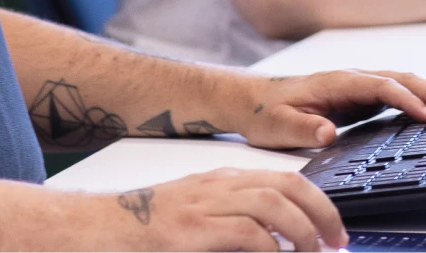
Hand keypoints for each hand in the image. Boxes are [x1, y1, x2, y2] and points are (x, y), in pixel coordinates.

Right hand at [101, 168, 345, 252]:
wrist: (88, 229)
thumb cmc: (137, 231)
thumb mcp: (192, 220)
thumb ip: (230, 226)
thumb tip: (272, 247)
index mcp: (220, 182)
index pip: (284, 178)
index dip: (318, 203)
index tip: (333, 230)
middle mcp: (216, 187)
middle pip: (288, 185)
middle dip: (322, 213)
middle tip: (337, 243)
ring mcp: (202, 206)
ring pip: (273, 203)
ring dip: (303, 232)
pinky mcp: (188, 231)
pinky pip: (246, 233)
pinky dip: (271, 249)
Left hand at [230, 69, 425, 148]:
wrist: (252, 101)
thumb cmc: (265, 112)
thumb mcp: (278, 125)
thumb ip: (303, 128)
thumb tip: (329, 131)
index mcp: (338, 83)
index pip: (381, 87)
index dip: (407, 100)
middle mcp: (353, 80)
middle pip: (402, 80)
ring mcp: (359, 88)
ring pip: (404, 84)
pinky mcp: (361, 99)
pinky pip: (398, 95)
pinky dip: (421, 99)